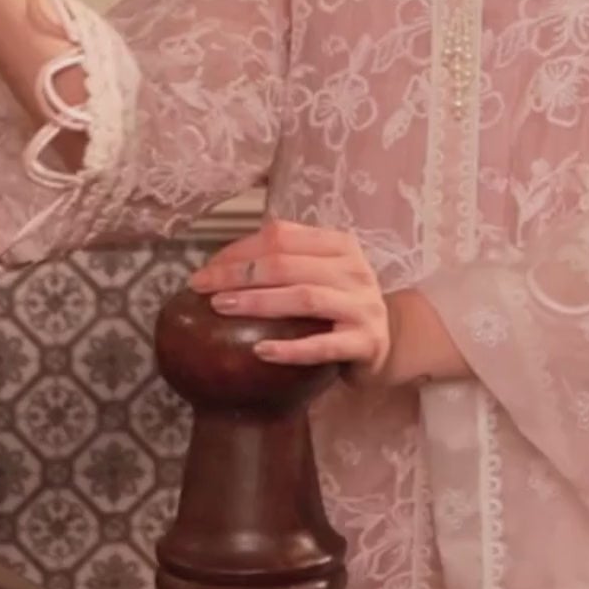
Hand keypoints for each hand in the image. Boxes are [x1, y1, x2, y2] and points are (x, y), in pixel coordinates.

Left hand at [190, 219, 393, 385]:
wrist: (385, 343)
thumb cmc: (338, 307)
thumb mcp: (318, 275)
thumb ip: (282, 263)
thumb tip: (216, 268)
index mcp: (339, 245)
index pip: (281, 236)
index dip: (239, 249)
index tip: (206, 269)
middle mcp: (355, 269)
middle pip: (287, 264)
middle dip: (239, 274)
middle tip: (203, 288)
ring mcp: (363, 306)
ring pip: (305, 297)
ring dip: (259, 302)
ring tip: (223, 308)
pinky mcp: (367, 342)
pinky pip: (323, 345)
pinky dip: (291, 349)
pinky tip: (261, 352)